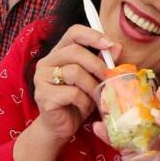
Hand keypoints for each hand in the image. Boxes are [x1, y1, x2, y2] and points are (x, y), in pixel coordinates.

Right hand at [31, 25, 120, 141]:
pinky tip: (83, 108)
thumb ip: (103, 62)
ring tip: (95, 98)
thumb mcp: (94, 79)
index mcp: (59, 53)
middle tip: (108, 79)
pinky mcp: (43, 95)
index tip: (109, 45)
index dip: (92, 35)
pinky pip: (72, 93)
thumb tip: (117, 46)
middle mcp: (47, 62)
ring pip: (74, 72)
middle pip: (76, 52)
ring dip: (91, 87)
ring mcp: (41, 78)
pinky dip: (84, 102)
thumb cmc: (79, 101)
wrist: (62, 127)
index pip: (74, 33)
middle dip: (98, 66)